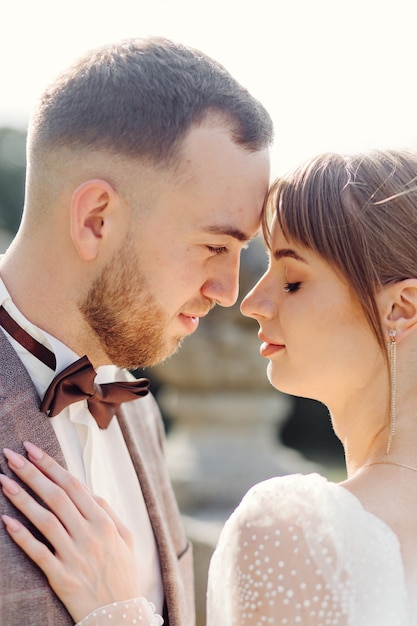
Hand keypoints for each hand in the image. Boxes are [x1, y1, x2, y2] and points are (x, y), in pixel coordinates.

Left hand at [0, 442, 141, 622]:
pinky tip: (6, 522)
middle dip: (32, 473)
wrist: (120, 617)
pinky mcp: (61, 578)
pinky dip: (22, 537)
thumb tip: (91, 493)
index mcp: (104, 522)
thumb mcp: (127, 539)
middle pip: (56, 496)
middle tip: (12, 455)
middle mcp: (89, 535)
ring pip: (44, 520)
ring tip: (3, 480)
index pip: (74, 485)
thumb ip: (109, 512)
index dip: (51, 466)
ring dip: (22, 498)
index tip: (33, 449)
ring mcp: (74, 556)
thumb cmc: (123, 575)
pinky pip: (38, 553)